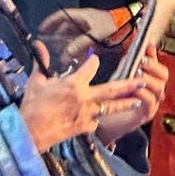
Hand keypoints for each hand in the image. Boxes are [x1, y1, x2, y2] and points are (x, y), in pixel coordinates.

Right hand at [18, 55, 145, 152]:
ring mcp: (87, 114)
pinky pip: (95, 123)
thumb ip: (41, 62)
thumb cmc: (32, 106)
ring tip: (137, 100)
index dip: (92, 61)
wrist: (31, 131)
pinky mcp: (84, 128)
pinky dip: (97, 120)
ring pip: (111, 108)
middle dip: (129, 84)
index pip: (90, 67)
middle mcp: (85, 98)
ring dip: (125, 103)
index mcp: (74, 84)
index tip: (94, 59)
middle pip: (112, 89)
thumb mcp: (35, 81)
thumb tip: (38, 44)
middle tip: (142, 80)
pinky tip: (98, 120)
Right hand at [39, 7, 115, 66]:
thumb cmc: (115, 27)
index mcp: (83, 16)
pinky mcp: (97, 36)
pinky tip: (77, 58)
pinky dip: (78, 49)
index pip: (61, 16)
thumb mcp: (95, 35)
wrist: (132, 28)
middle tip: (51, 46)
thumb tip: (66, 53)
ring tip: (62, 55)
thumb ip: (79, 44)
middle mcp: (85, 21)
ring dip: (68, 45)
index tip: (42, 29)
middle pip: (66, 28)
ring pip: (74, 36)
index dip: (50, 22)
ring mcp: (91, 28)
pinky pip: (83, 42)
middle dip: (58, 37)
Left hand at [95, 51, 167, 143]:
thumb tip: (145, 45)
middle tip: (142, 61)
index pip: (160, 67)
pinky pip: (150, 103)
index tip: (146, 47)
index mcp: (151, 81)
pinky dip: (144, 94)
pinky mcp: (145, 115)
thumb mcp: (123, 75)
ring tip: (138, 73)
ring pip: (159, 89)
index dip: (154, 57)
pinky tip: (136, 89)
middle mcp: (154, 92)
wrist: (105, 122)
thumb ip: (133, 61)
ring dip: (148, 79)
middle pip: (163, 77)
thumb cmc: (115, 98)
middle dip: (153, 67)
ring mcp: (152, 104)